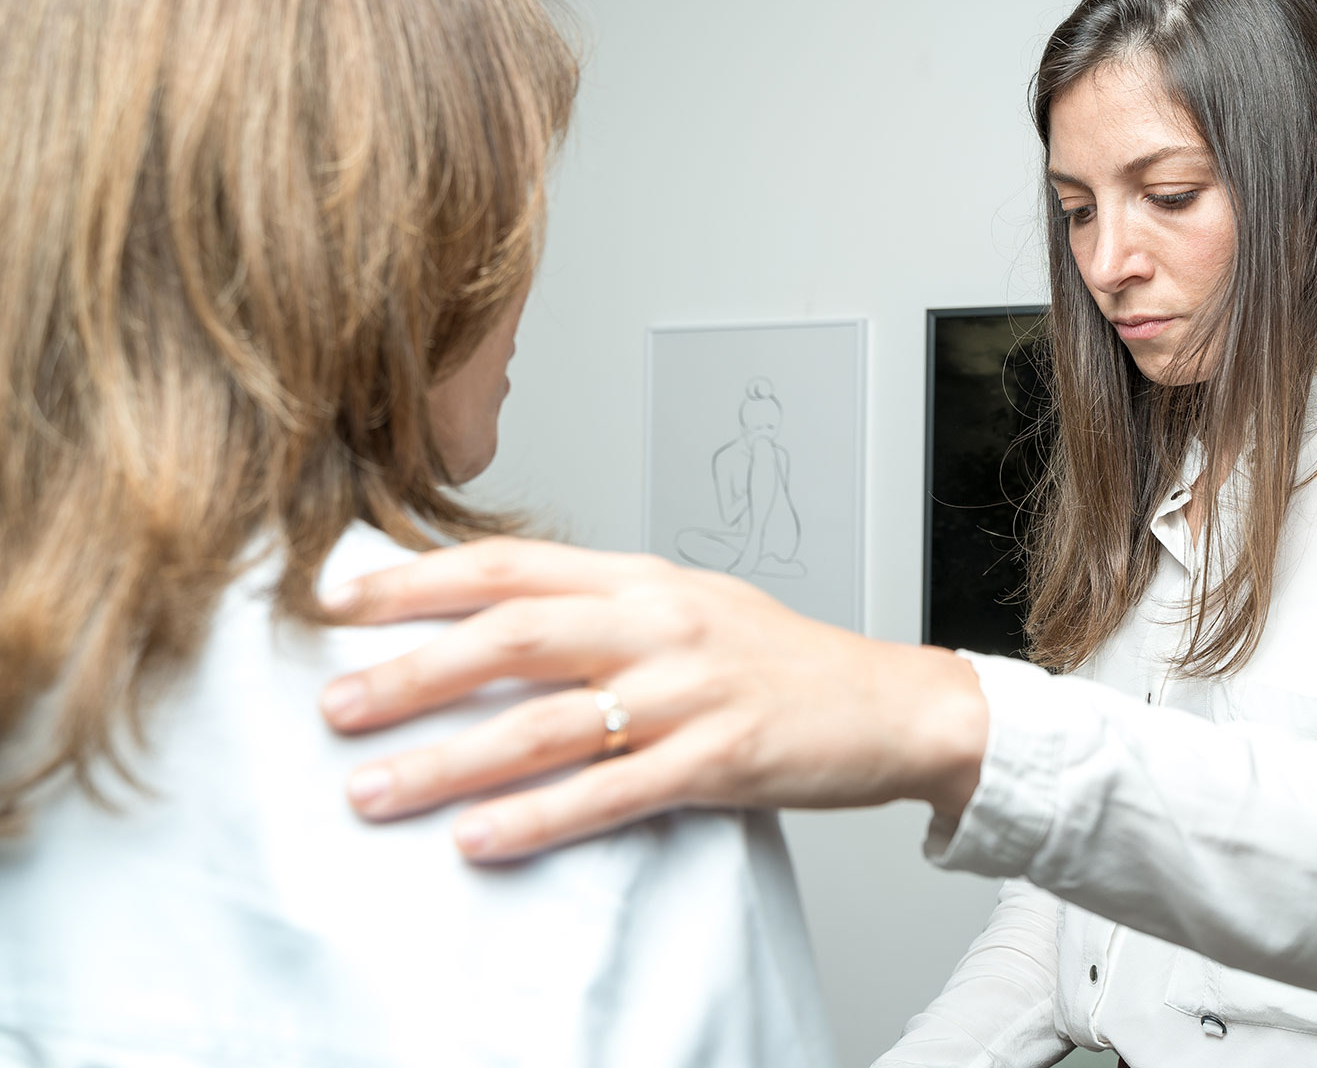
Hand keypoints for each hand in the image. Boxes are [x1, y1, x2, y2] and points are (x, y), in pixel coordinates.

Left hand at [319, 538, 986, 861]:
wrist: (893, 704)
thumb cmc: (783, 662)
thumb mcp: (692, 605)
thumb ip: (602, 606)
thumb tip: (492, 618)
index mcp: (647, 578)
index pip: (515, 563)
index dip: (421, 580)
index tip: (341, 604)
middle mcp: (663, 624)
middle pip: (515, 634)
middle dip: (412, 670)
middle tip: (335, 705)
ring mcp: (694, 691)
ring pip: (549, 721)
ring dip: (449, 758)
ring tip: (374, 789)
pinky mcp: (721, 761)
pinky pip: (613, 793)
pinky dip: (539, 819)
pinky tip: (480, 840)